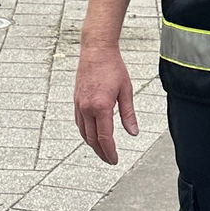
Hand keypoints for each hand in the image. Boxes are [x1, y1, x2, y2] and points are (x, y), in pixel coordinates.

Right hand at [74, 42, 138, 164]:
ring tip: (102, 150)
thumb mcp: (126, 90)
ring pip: (84, 133)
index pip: (104, 137)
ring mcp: (79, 104)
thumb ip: (128, 114)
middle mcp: (87, 108)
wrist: (96, 50)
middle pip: (92, 139)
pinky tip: (92, 135)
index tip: (115, 160)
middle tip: (110, 159)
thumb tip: (133, 133)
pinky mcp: (76, 100)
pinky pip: (79, 123)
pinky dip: (85, 133)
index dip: (110, 152)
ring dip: (92, 145)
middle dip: (101, 152)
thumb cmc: (113, 67)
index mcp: (101, 107)